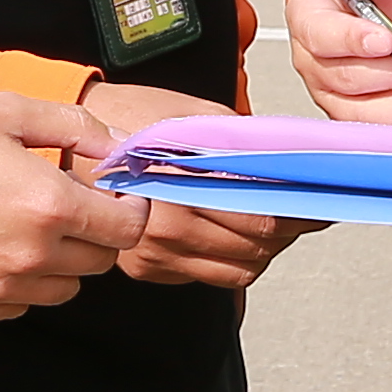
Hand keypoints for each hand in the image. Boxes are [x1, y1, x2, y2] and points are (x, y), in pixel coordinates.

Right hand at [0, 90, 140, 321]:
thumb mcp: (7, 111)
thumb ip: (77, 128)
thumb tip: (121, 148)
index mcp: (49, 205)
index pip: (129, 228)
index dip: (129, 208)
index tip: (113, 194)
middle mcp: (31, 255)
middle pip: (102, 261)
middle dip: (96, 232)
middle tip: (67, 204)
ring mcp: (0, 287)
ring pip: (65, 288)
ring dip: (62, 260)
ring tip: (27, 225)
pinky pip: (22, 302)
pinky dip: (21, 281)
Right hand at [84, 82, 322, 289]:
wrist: (70, 141)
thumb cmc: (129, 117)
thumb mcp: (194, 114)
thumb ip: (243, 143)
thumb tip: (291, 164)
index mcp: (178, 188)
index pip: (261, 217)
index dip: (299, 215)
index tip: (320, 206)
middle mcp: (164, 229)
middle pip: (254, 248)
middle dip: (288, 231)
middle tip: (306, 213)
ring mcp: (153, 255)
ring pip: (237, 270)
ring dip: (264, 250)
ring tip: (277, 225)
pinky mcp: (146, 269)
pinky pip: (208, 277)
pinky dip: (233, 259)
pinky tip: (239, 234)